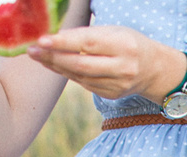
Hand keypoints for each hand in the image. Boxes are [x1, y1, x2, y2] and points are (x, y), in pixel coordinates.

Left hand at [26, 25, 172, 100]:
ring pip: (80, 76)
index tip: (42, 40)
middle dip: (54, 57)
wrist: (154, 69)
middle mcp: (123, 67)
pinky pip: (84, 84)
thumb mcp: (115, 31)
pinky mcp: (112, 94)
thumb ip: (89, 35)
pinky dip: (68, 74)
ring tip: (39, 56)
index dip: (63, 43)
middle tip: (32, 50)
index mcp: (124, 45)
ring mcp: (118, 84)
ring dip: (56, 66)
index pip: (88, 44)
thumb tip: (56, 38)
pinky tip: (56, 66)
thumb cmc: (129, 43)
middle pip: (81, 64)